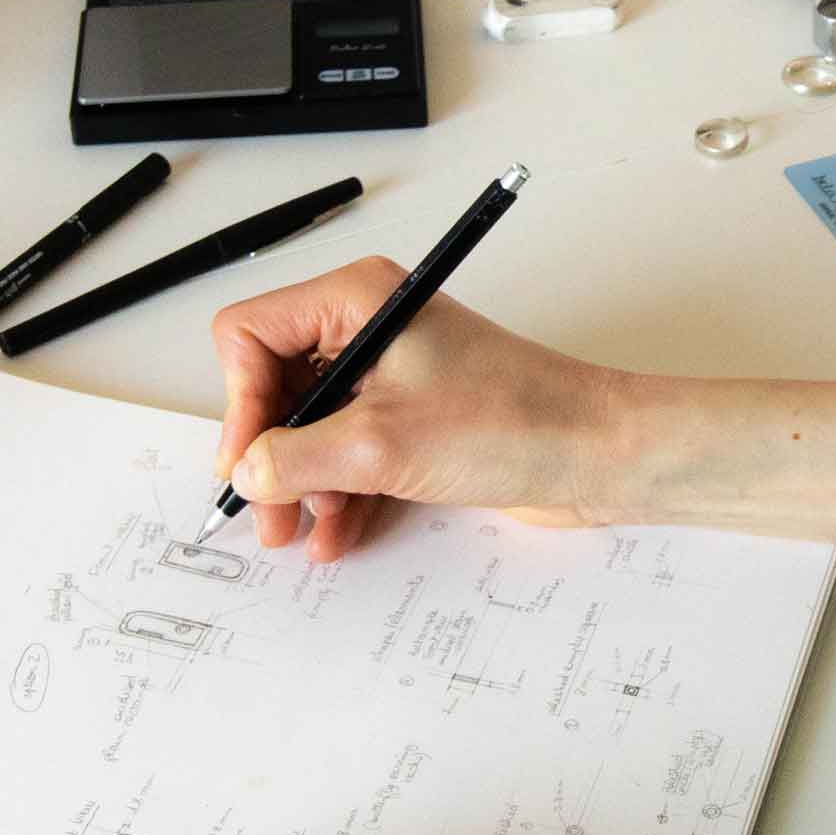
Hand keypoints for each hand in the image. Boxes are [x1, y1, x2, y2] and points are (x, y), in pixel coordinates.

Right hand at [210, 261, 638, 560]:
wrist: (596, 454)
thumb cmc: (512, 422)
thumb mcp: (380, 447)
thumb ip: (295, 458)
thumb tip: (245, 472)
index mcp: (356, 300)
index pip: (251, 334)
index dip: (239, 401)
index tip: (247, 462)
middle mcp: (368, 326)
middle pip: (276, 385)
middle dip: (270, 454)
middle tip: (269, 516)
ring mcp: (391, 374)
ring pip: (311, 427)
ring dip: (303, 484)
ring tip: (307, 533)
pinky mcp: (414, 417)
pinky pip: (349, 451)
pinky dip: (338, 491)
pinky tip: (338, 534)